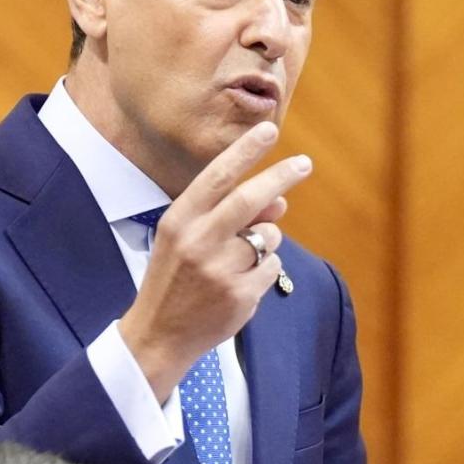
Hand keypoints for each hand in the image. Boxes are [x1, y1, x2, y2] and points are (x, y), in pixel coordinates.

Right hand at [118, 121, 312, 400]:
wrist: (159, 334)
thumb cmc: (175, 278)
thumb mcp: (186, 239)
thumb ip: (227, 215)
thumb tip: (280, 199)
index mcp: (179, 221)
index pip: (217, 177)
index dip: (245, 151)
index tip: (268, 130)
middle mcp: (198, 242)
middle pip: (250, 198)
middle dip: (281, 176)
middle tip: (304, 163)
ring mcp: (220, 270)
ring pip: (268, 236)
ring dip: (267, 240)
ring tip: (240, 259)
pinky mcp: (240, 296)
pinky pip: (271, 266)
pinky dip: (265, 269)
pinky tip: (240, 283)